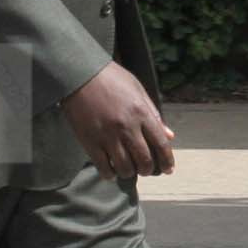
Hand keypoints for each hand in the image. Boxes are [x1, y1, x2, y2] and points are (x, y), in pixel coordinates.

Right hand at [62, 62, 174, 179]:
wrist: (79, 73)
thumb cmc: (110, 78)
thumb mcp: (137, 90)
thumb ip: (153, 114)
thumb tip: (169, 135)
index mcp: (141, 113)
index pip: (160, 144)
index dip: (167, 160)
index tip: (168, 169)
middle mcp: (126, 126)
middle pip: (144, 160)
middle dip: (148, 170)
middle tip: (146, 170)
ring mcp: (107, 135)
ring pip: (125, 168)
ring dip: (129, 173)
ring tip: (128, 169)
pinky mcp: (89, 141)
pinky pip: (103, 167)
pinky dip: (110, 174)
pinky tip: (112, 171)